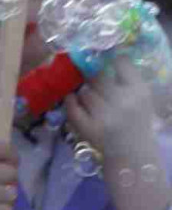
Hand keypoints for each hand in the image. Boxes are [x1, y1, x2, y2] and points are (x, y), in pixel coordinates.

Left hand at [63, 65, 171, 209]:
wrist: (132, 154)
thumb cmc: (135, 121)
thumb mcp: (140, 98)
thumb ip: (126, 78)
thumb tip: (104, 55)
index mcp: (139, 91)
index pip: (120, 64)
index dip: (108, 59)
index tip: (101, 58)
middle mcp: (123, 102)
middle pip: (98, 76)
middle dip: (92, 77)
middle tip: (91, 79)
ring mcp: (105, 117)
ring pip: (84, 92)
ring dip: (83, 92)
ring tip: (89, 98)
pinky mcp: (89, 129)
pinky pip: (72, 109)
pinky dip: (70, 102)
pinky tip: (72, 99)